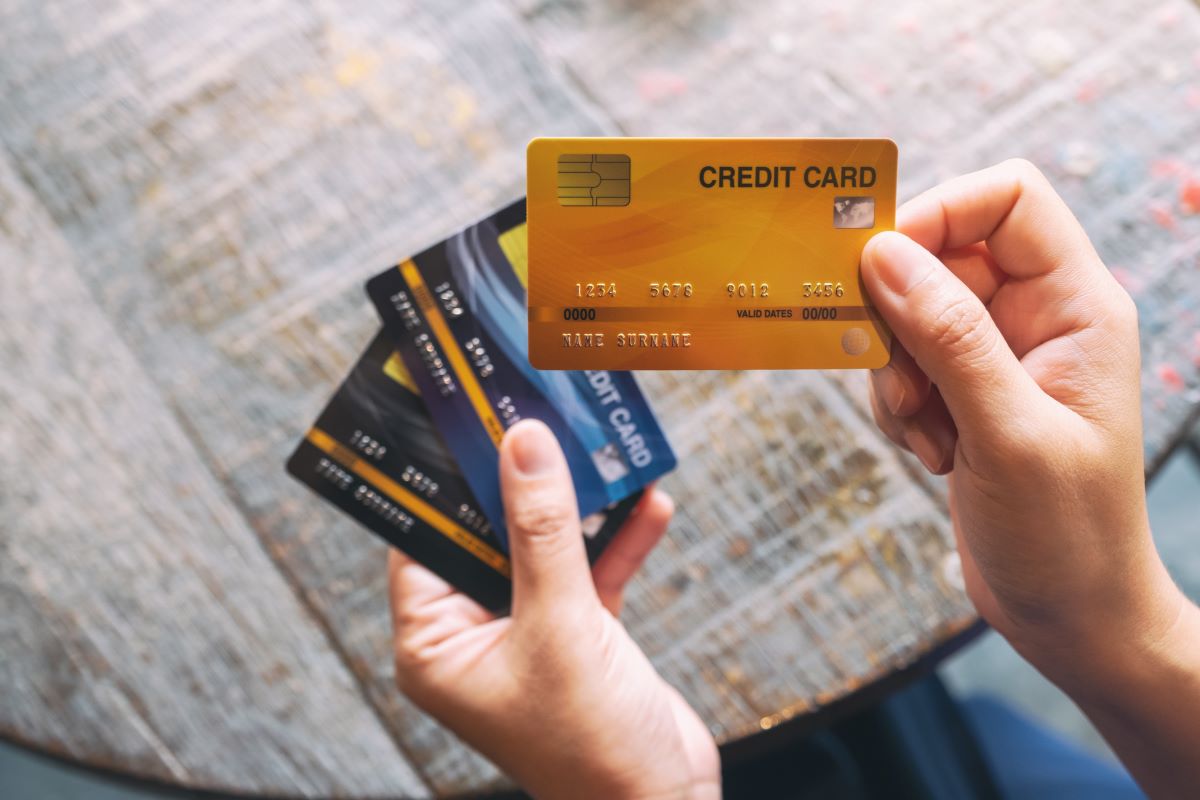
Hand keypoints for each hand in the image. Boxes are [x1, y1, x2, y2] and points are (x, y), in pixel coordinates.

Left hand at [388, 420, 719, 799]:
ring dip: (580, 507)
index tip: (465, 422)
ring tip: (601, 449)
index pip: (424, 541)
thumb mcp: (561, 624)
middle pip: (489, 535)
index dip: (445, 481)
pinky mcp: (579, 635)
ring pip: (545, 548)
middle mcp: (475, 635)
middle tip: (538, 417)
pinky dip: (618, 541)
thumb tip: (522, 447)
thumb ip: (543, 532)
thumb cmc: (591, 746)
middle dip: (523, 483)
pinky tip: (648, 504)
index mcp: (437, 644)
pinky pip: (592, 572)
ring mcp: (529, 633)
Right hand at [862, 160, 1199, 795]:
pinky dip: (897, 403)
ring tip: (924, 432)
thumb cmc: (1067, 533)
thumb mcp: (1008, 431)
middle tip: (898, 381)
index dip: (939, 213)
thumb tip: (882, 253)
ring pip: (910, 313)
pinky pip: (903, 363)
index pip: (1007, 199)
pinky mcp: (965, 394)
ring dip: (895, 371)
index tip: (881, 267)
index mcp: (1077, 304)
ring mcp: (998, 356)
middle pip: (942, 255)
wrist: (1071, 617)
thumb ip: (948, 336)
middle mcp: (1038, 317)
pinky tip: (928, 453)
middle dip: (901, 316)